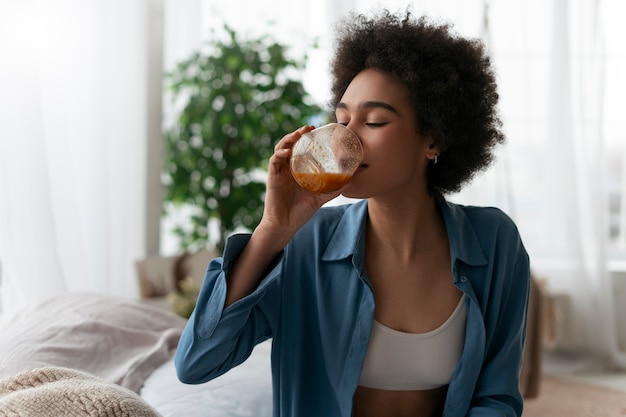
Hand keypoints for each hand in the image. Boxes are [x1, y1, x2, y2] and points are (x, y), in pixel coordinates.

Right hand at [256, 125, 340, 245]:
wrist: (286, 225)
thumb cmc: (300, 212)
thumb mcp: (320, 198)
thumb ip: (332, 190)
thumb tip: (349, 182)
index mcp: (298, 170)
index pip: (301, 148)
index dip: (306, 138)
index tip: (316, 129)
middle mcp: (288, 168)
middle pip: (291, 144)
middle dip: (298, 133)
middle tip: (309, 128)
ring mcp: (280, 171)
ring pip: (281, 148)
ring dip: (288, 139)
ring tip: (298, 134)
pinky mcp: (273, 177)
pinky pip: (274, 161)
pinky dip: (280, 153)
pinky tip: (287, 151)